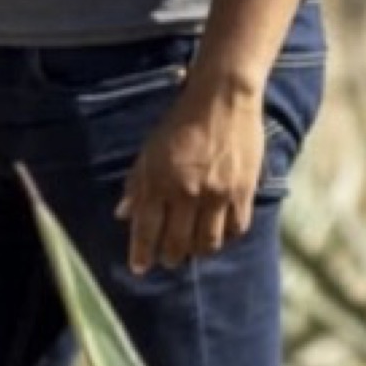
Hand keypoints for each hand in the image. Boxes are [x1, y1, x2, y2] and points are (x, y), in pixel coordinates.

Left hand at [115, 80, 265, 272]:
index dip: (141, 253)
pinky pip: (235, 229)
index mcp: (158, 181)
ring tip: (193, 248)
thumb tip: (122, 214)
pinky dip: (226, 237)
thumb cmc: (181, 121)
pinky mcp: (243, 191)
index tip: (139, 267)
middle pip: (177, 243)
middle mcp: (186, 192)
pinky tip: (219, 233)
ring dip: (197, 251)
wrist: (223, 97)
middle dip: (169, 256)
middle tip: (167, 259)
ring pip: (207, 243)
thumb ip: (137, 183)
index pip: (146, 229)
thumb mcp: (150, 149)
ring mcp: (217, 194)